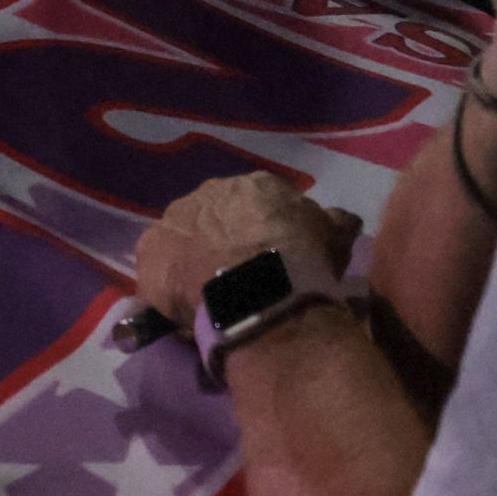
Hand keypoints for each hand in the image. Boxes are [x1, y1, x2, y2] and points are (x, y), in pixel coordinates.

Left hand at [132, 170, 360, 328]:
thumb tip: (347, 218)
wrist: (260, 290)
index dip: (257, 232)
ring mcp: (174, 220)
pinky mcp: (150, 253)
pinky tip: (181, 310)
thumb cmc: (301, 260)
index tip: (265, 256)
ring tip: (206, 297)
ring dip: (190, 261)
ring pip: (180, 241)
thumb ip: (335, 221)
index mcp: (252, 185)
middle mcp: (208, 192)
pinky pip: (157, 271)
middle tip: (235, 278)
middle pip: (211, 218)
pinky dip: (166, 287)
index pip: (252, 203)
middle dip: (220, 242)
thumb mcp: (333, 236)